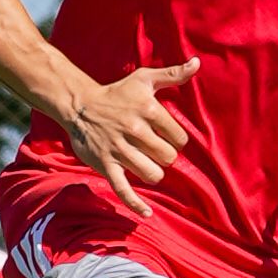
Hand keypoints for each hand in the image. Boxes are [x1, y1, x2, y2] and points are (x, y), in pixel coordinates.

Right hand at [54, 58, 196, 203]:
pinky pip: (123, 189)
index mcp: (147, 110)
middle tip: (154, 149)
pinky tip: (147, 214)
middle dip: (165, 156)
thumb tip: (197, 63)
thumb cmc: (117, 93)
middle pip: (168, 157)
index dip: (176, 140)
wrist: (80, 106)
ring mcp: (119, 150)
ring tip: (146, 163)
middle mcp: (134, 130)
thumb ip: (173, 74)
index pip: (179, 137)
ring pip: (152, 174)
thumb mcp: (144, 80)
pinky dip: (135, 204)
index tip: (166, 135)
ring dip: (153, 172)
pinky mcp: (105, 165)